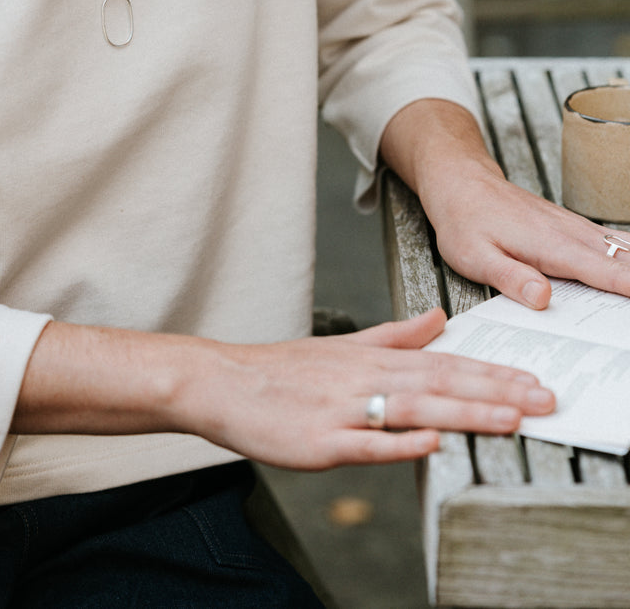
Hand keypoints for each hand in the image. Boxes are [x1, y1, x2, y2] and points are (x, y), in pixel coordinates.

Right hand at [177, 308, 554, 467]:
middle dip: (494, 392)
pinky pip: (365, 442)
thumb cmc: (281, 370)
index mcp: (370, 357)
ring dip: (464, 412)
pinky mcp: (319, 440)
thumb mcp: (342, 345)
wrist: (221, 381)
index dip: (490, 372)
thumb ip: (394, 335)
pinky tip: (431, 441)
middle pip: (438, 382)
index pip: (443, 363)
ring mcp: (341, 409)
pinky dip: (399, 442)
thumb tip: (438, 320)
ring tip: (508, 419)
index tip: (531, 379)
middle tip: (541, 399)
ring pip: (412, 408)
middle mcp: (363, 379)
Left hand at [425, 161, 629, 309]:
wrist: (460, 181)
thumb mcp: (474, 256)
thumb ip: (510, 278)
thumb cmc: (464, 220)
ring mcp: (575, 229)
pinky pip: (613, 243)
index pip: (607, 275)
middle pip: (628, 262)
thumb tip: (542, 298)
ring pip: (625, 250)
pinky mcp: (573, 228)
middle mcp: (572, 235)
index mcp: (553, 247)